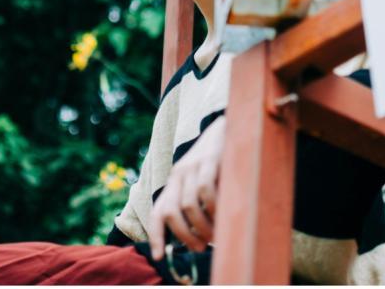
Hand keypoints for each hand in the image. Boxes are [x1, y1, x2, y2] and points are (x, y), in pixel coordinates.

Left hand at [148, 115, 226, 259]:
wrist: (229, 127)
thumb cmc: (217, 164)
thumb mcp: (202, 183)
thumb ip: (197, 204)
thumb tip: (200, 238)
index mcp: (174, 183)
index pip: (158, 211)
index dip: (156, 236)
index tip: (159, 256)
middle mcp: (179, 174)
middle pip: (171, 212)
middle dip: (184, 235)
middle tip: (200, 247)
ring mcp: (193, 166)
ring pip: (189, 204)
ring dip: (202, 226)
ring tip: (215, 236)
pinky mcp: (210, 160)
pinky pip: (206, 189)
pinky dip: (213, 207)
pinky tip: (224, 214)